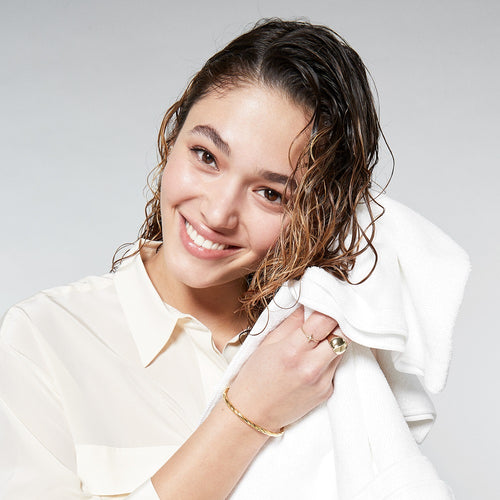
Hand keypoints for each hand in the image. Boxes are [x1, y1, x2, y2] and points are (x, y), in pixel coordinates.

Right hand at [227, 306, 349, 432]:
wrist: (253, 414)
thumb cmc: (254, 377)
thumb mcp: (267, 344)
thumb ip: (291, 323)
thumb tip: (307, 305)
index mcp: (292, 350)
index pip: (324, 321)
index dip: (329, 308)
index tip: (327, 302)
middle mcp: (311, 367)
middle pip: (341, 335)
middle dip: (337, 323)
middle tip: (328, 318)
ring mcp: (321, 381)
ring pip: (341, 350)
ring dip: (334, 340)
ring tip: (318, 339)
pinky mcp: (327, 392)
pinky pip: (335, 367)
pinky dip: (328, 359)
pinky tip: (313, 360)